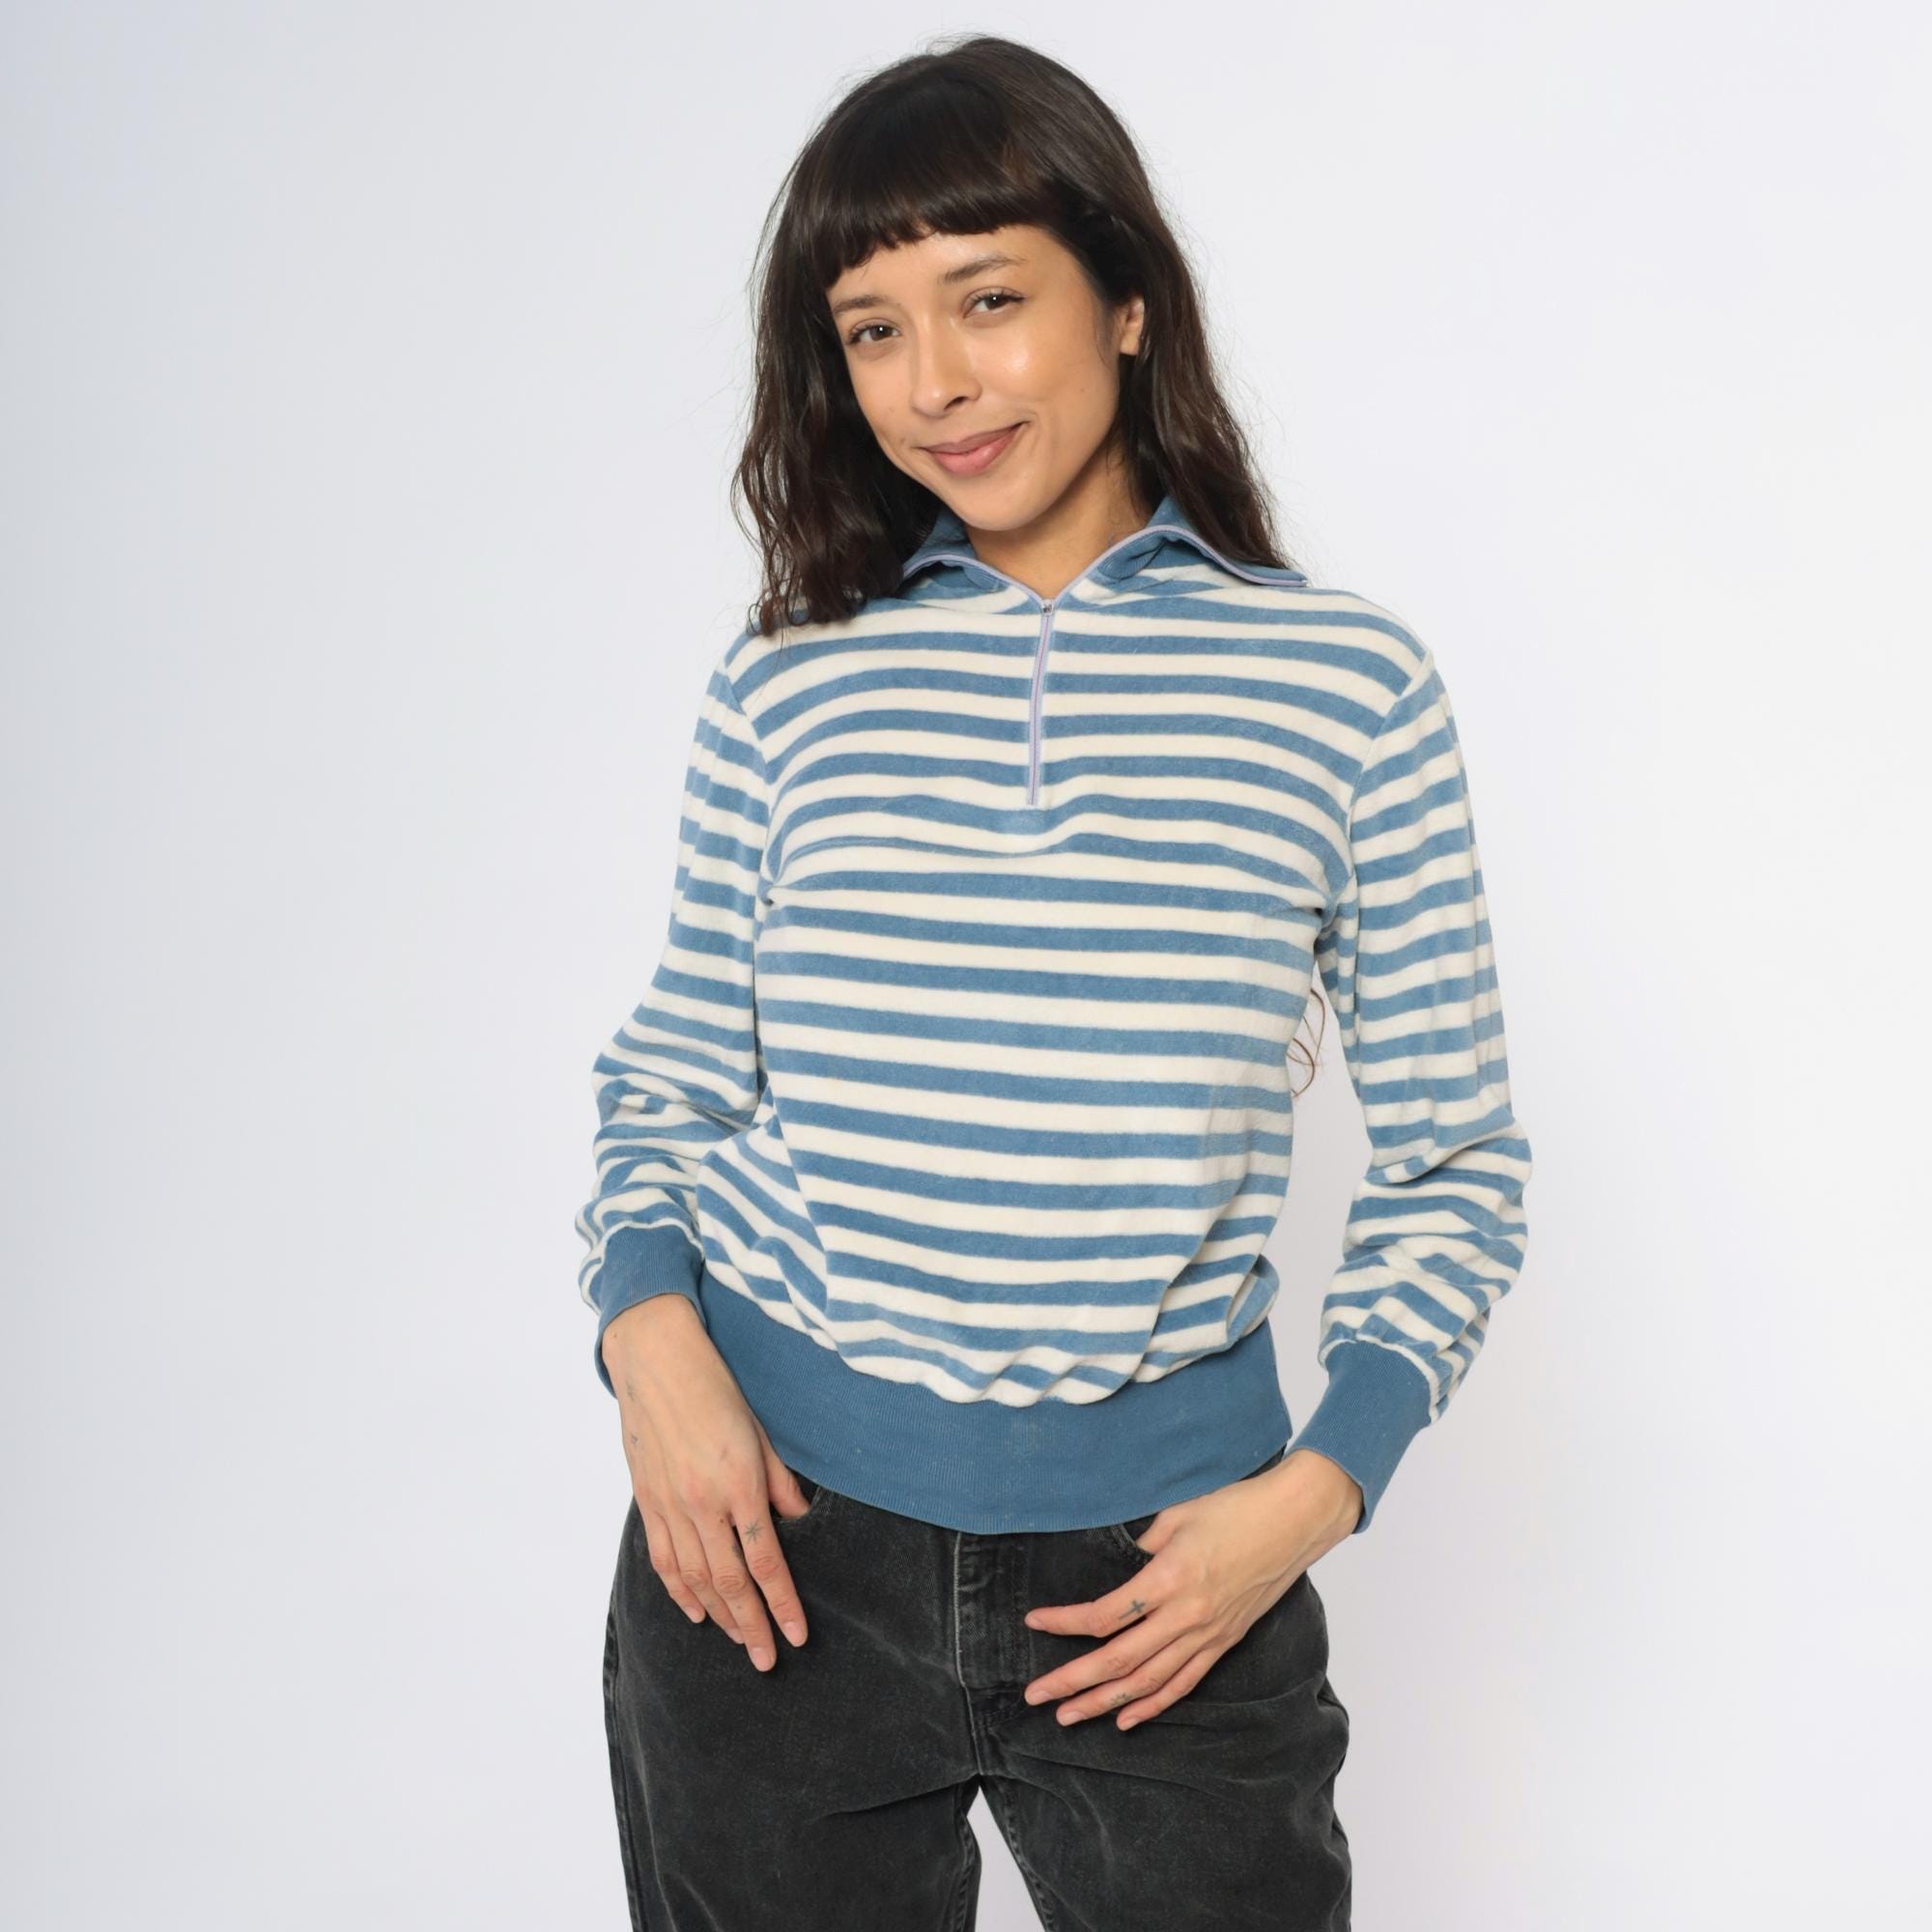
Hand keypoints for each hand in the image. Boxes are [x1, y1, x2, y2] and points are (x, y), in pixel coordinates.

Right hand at [602, 1295, 814, 1671]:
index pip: (766, 1561)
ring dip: (719, 1616)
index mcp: (738, 1483)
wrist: (657, 1360)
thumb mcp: (763, 1430)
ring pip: (694, 1579)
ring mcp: (669, 1505)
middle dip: (752, 1626)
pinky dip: (679, 1592)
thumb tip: (799, 1523)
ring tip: (741, 1641)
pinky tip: (695, 1612)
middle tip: (768, 1661)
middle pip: (729, 1582)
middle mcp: (702, 1502)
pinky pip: (662, 1559)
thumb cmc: (718, 1386)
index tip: (798, 1635)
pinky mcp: (647, 1500)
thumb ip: (781, 1483)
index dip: (782, 1604)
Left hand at [1019, 1448, 1362, 1729]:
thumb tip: (1115, 1562)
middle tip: (1035, 1695)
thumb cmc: (1235, 1506)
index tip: (1034, 1621)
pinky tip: (1126, 1719)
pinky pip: (1184, 1683)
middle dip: (1073, 1681)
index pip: (1106, 1614)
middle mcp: (1187, 1615)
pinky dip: (1153, 1705)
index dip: (1065, 1623)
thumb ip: (1142, 1543)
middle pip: (1119, 1660)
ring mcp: (1208, 1634)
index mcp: (1169, 1578)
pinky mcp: (1224, 1641)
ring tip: (1068, 1716)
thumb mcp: (1177, 1513)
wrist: (1293, 1521)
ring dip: (1104, 1702)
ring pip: (1148, 1682)